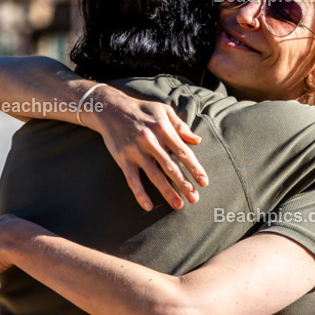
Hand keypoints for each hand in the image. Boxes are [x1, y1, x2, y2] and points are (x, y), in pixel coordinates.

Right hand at [86, 85, 208, 210]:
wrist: (110, 108)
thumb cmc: (142, 110)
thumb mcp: (163, 111)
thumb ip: (180, 126)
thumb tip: (197, 140)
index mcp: (163, 129)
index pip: (183, 152)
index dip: (194, 168)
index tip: (204, 182)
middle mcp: (150, 141)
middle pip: (170, 167)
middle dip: (184, 184)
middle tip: (195, 198)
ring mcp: (136, 151)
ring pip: (154, 175)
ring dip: (167, 191)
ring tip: (178, 205)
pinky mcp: (122, 159)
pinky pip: (132, 179)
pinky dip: (140, 193)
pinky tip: (148, 206)